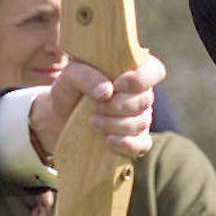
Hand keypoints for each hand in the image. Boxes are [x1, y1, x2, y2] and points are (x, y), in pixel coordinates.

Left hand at [30, 54, 165, 158]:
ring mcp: (140, 118)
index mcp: (130, 72)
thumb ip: (85, 76)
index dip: (140, 79)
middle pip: (145, 100)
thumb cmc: (70, 90)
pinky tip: (108, 141)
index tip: (117, 85)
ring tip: (92, 122)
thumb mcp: (69, 76)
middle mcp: (140, 94)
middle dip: (118, 105)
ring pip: (141, 122)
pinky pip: (142, 144)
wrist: (60, 116)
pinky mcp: (135, 139)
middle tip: (94, 106)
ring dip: (114, 124)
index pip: (154, 71)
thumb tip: (107, 91)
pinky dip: (126, 144)